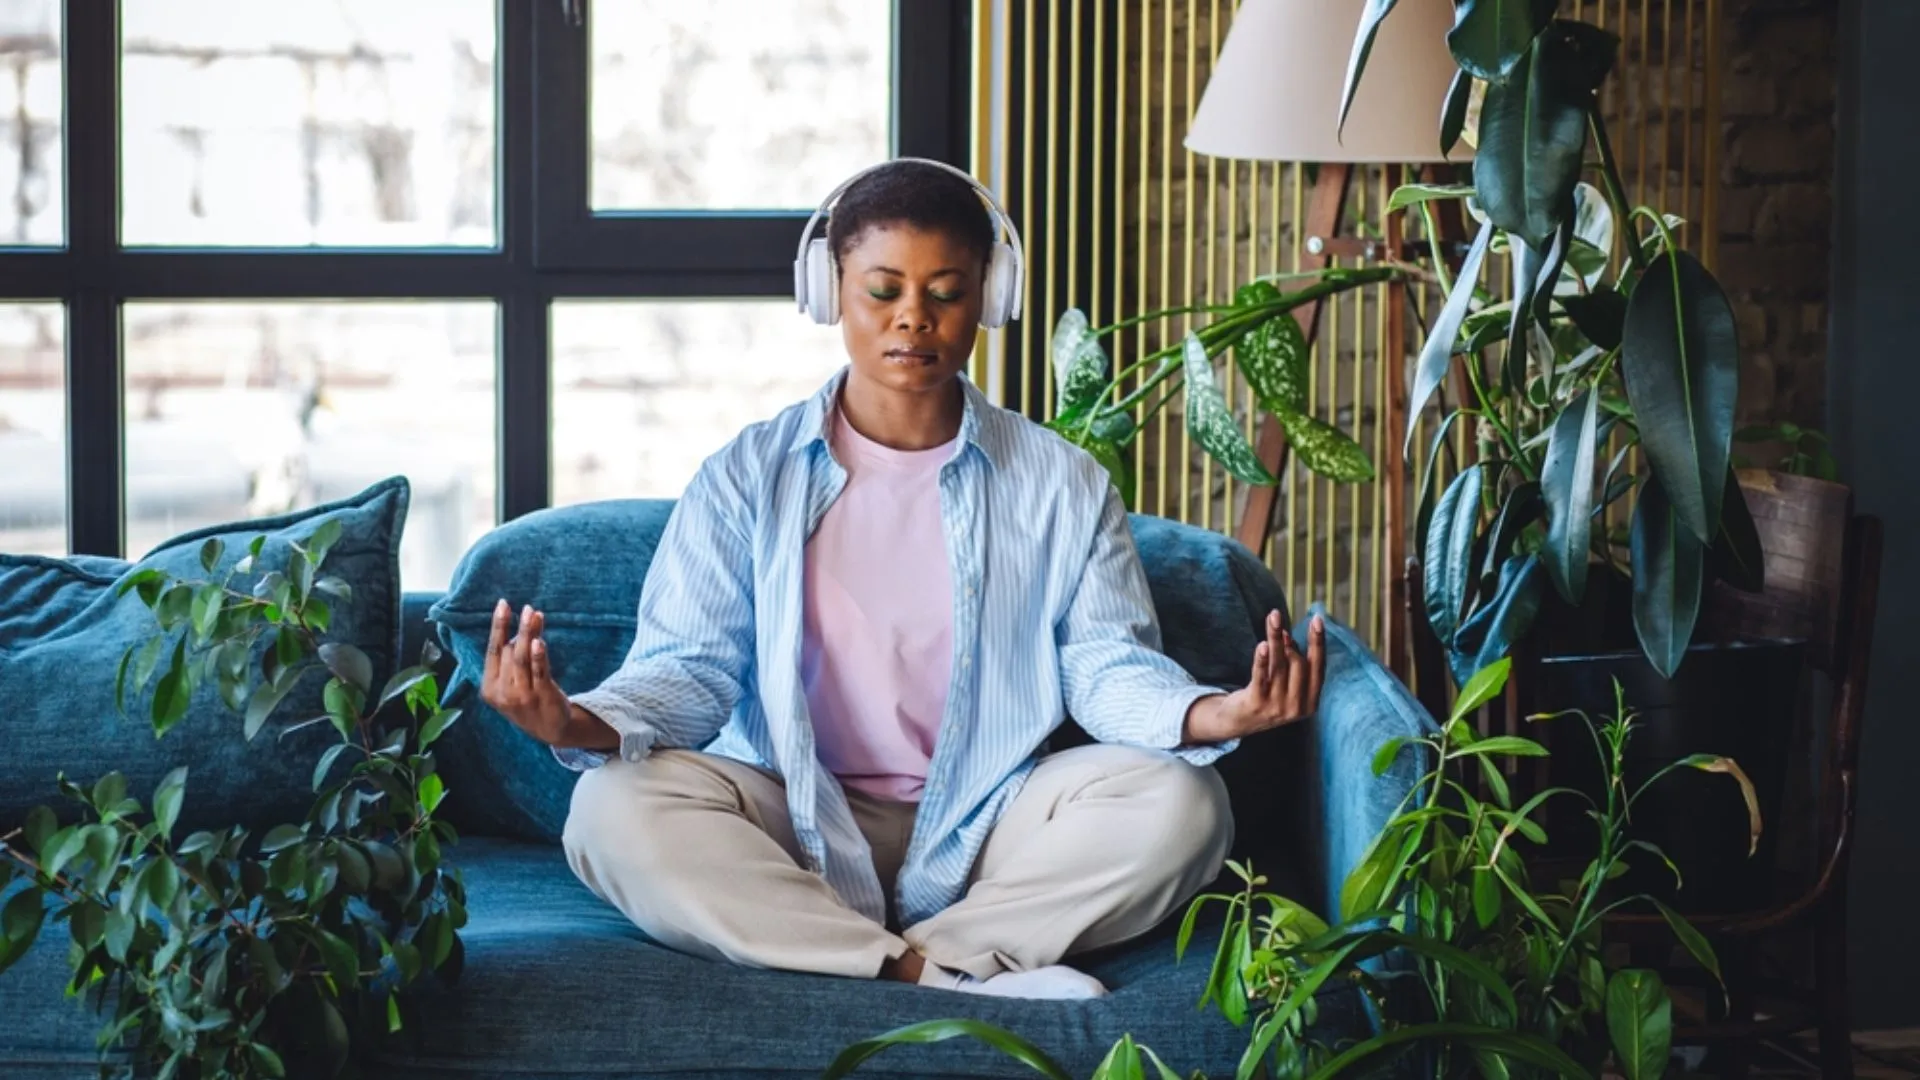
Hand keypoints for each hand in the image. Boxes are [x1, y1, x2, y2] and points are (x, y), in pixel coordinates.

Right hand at [480, 599, 573, 745]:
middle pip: (509, 652)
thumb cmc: (528, 700)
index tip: (503, 604)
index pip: (492, 650)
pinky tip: (540, 640)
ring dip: (528, 634)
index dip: (497, 627)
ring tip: (533, 614)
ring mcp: (522, 696)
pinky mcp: (542, 696)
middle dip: (519, 629)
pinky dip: (539, 655)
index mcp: (489, 688)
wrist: (550, 729)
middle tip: (527, 608)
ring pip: (523, 658)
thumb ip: (511, 661)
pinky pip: (539, 672)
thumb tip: (520, 633)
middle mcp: (503, 692)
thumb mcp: (511, 683)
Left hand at [1183, 611, 1324, 743]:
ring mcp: (1277, 707)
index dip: (1318, 642)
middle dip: (1289, 642)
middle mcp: (1297, 706)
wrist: (1239, 722)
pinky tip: (1263, 645)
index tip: (1317, 619)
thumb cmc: (1267, 696)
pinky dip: (1262, 660)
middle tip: (1278, 626)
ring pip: (1279, 665)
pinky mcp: (1256, 704)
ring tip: (1273, 619)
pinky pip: (1261, 676)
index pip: (1318, 667)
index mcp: (1310, 702)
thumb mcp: (1285, 684)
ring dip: (1276, 640)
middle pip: (1298, 664)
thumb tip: (1286, 635)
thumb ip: (1291, 663)